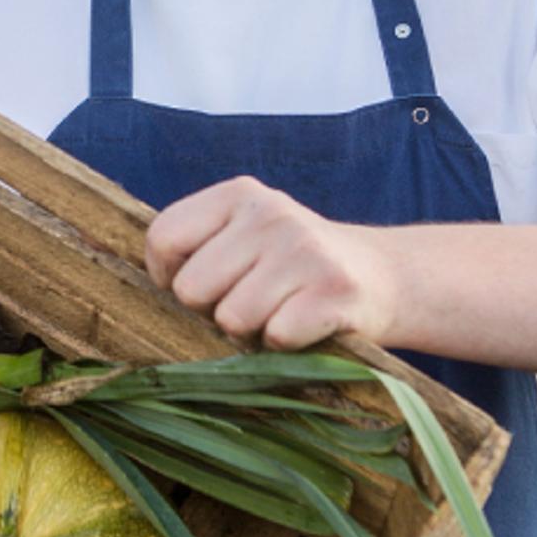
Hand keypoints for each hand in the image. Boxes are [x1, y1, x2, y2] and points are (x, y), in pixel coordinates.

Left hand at [142, 177, 401, 350]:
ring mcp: (305, 250)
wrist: (385, 276)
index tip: (196, 285)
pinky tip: (306, 323)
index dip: (167, 275)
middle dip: (212, 308)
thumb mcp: (245, 233)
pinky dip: (284, 343)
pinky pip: (274, 337)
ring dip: (250, 329)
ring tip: (279, 309)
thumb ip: (197, 245)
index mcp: (238, 194)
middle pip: (191, 288)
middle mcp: (271, 214)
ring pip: (231, 319)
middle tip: (249, 300)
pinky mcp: (335, 291)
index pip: (164, 237)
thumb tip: (152, 286)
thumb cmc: (293, 263)